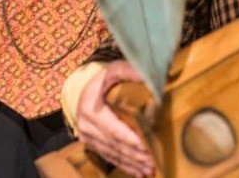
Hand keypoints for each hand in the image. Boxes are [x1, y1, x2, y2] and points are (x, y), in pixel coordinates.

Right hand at [76, 61, 153, 176]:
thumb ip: (128, 71)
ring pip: (112, 154)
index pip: (113, 128)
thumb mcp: (114, 70)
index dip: (129, 139)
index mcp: (90, 108)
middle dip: (134, 155)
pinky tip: (138, 173)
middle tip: (153, 162)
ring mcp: (87, 137)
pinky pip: (109, 157)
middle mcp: (86, 126)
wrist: (86, 90)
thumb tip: (148, 78)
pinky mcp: (91, 144)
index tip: (146, 147)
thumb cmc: (105, 80)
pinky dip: (124, 166)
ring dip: (131, 164)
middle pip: (113, 144)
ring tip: (149, 170)